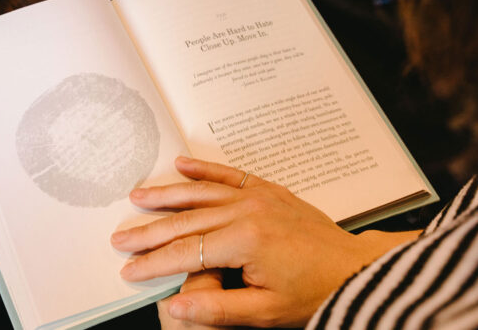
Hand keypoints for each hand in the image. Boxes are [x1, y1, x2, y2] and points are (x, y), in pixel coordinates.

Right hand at [111, 157, 420, 326]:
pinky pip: (229, 175)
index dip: (154, 262)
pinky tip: (181, 165)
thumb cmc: (317, 292)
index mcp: (245, 242)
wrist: (357, 270)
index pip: (186, 253)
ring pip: (200, 193)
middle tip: (120, 237)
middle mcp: (246, 212)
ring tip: (137, 197)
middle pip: (185, 222)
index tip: (129, 268)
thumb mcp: (267, 312)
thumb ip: (218, 309)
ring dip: (166, 195)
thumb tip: (176, 308)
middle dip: (149, 231)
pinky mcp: (268, 190)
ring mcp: (257, 197)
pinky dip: (203, 169)